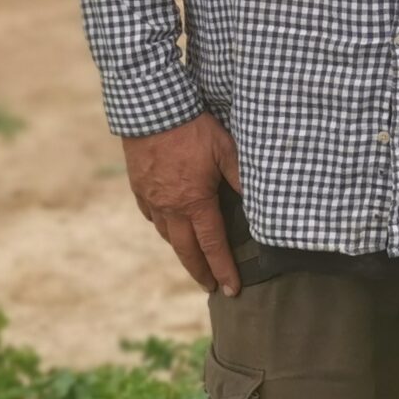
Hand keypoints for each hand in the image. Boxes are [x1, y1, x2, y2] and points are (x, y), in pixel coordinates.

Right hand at [123, 113, 244, 296]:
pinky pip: (151, 215)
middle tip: (210, 286)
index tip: (231, 289)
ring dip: (181, 249)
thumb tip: (260, 198)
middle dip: (200, 271)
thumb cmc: (192, 128)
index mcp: (195, 202)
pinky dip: (162, 225)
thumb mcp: (225, 149)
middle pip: (186, 250)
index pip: (213, 245)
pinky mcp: (138, 187)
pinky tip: (168, 225)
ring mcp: (151, 199)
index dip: (223, 269)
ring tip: (193, 257)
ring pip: (167, 234)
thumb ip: (242, 176)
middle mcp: (171, 207)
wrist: (150, 109)